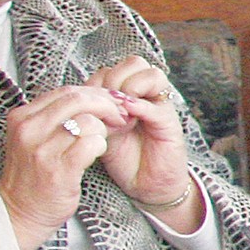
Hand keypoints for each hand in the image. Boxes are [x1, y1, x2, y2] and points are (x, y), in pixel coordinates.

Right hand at [0, 85, 124, 249]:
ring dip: (104, 129)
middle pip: (78, 100)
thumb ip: (58, 117)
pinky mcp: (58, 170)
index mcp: (22, 117)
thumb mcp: (35, 138)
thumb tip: (97, 98)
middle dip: (106, 105)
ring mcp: (42, 150)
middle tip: (120, 115)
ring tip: (102, 140)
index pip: (66, 91)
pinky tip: (97, 153)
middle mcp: (29, 130)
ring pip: (87, 121)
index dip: (95, 94)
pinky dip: (101, 145)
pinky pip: (92, 143)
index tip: (111, 102)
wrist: (19, 213)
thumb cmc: (33, 175)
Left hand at [85, 55, 204, 231]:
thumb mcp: (101, 131)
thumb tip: (80, 97)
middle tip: (105, 105)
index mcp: (127, 94)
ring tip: (118, 112)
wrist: (147, 186)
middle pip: (134, 63)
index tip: (90, 105)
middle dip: (115, 79)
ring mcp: (159, 106)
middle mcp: (146, 95)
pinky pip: (155, 105)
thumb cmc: (122, 159)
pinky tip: (126, 119)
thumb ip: (93, 112)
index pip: (113, 68)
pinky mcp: (169, 123)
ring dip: (130, 88)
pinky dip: (138, 107)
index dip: (98, 82)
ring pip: (151, 74)